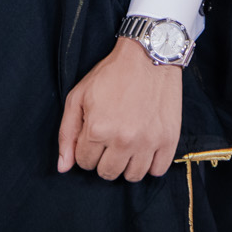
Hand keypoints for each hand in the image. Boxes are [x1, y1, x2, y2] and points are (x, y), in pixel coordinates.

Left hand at [57, 36, 182, 181]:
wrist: (148, 56)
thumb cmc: (111, 74)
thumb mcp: (79, 96)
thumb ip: (67, 134)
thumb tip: (63, 167)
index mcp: (98, 130)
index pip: (84, 163)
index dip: (87, 150)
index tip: (95, 135)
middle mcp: (123, 140)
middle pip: (107, 173)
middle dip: (104, 160)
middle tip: (111, 140)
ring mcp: (148, 141)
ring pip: (132, 176)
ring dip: (127, 164)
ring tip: (128, 146)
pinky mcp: (168, 139)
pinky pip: (158, 171)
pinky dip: (151, 164)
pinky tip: (145, 149)